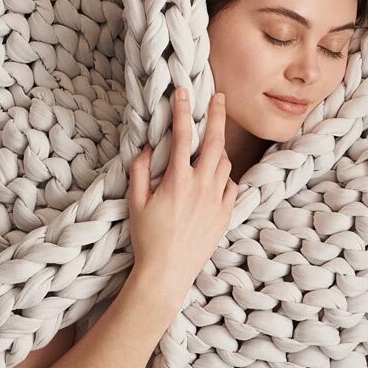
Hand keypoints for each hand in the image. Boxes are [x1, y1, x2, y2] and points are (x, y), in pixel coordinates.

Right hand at [127, 88, 237, 300]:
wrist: (167, 274)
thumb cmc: (147, 239)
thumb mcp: (135, 203)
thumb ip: (139, 171)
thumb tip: (145, 149)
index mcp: (177, 181)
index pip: (181, 136)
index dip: (182, 111)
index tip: (184, 92)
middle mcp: (201, 187)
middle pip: (215, 142)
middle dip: (218, 116)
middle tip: (220, 98)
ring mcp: (217, 201)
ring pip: (225, 163)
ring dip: (219, 148)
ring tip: (211, 142)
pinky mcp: (225, 214)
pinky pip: (232, 185)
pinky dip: (225, 176)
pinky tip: (217, 175)